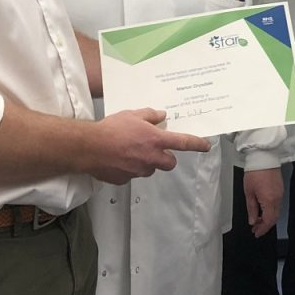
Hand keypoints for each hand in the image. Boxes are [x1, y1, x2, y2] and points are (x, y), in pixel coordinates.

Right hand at [88, 108, 208, 184]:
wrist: (89, 147)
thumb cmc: (111, 129)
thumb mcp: (132, 115)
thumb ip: (150, 115)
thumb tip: (161, 116)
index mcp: (156, 141)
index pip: (183, 143)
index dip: (197, 144)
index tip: (206, 146)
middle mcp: (151, 158)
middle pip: (169, 163)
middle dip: (166, 157)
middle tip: (154, 148)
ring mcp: (139, 171)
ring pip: (150, 169)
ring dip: (146, 162)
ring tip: (129, 151)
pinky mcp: (126, 179)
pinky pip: (133, 174)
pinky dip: (129, 168)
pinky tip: (118, 159)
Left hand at [243, 167, 283, 236]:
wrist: (263, 157)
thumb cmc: (254, 173)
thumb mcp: (249, 192)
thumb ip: (252, 208)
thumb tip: (253, 221)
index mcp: (269, 200)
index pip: (269, 220)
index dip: (263, 229)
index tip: (256, 233)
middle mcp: (277, 199)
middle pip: (274, 218)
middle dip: (265, 225)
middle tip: (256, 229)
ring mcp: (280, 194)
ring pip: (276, 212)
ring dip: (268, 218)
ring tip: (258, 221)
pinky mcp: (280, 189)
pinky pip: (277, 205)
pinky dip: (271, 211)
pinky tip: (263, 211)